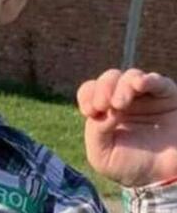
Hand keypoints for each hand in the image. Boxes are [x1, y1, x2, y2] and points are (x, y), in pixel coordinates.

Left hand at [77, 69, 176, 186]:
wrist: (161, 179)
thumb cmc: (129, 166)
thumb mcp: (101, 155)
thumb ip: (96, 131)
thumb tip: (106, 111)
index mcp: (104, 108)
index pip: (90, 90)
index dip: (88, 95)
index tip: (89, 111)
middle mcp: (124, 98)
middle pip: (109, 78)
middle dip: (103, 89)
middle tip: (104, 106)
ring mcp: (146, 97)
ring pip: (130, 76)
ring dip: (121, 86)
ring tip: (119, 105)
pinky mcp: (168, 98)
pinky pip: (158, 82)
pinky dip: (147, 80)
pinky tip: (139, 85)